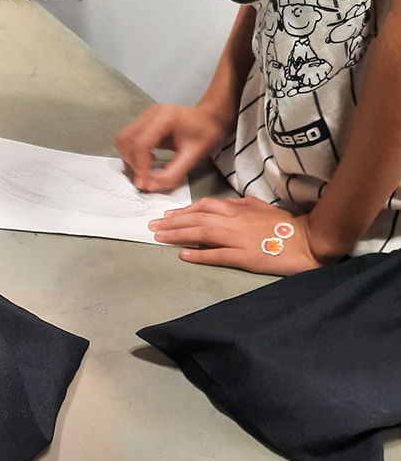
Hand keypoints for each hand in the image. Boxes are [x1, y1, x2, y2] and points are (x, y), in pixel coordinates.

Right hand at [114, 104, 231, 191]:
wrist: (210, 119)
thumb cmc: (206, 134)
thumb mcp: (193, 157)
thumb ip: (172, 174)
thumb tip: (150, 186)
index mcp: (164, 118)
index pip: (141, 144)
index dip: (139, 167)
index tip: (144, 183)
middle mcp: (151, 114)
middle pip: (127, 141)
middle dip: (133, 163)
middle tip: (145, 178)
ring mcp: (146, 116)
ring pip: (123, 139)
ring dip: (129, 158)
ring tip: (146, 167)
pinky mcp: (144, 122)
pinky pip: (128, 138)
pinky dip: (132, 153)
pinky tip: (147, 159)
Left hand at [148, 197, 323, 274]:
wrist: (308, 240)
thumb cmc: (286, 225)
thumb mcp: (262, 207)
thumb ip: (241, 205)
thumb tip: (223, 204)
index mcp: (239, 209)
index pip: (205, 206)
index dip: (184, 210)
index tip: (167, 215)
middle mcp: (235, 221)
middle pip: (198, 218)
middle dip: (172, 222)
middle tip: (152, 226)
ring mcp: (239, 239)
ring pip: (203, 233)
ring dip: (179, 234)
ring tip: (159, 237)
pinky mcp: (245, 256)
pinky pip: (218, 254)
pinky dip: (200, 254)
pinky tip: (184, 254)